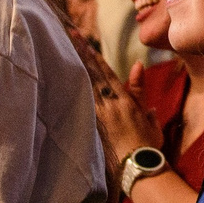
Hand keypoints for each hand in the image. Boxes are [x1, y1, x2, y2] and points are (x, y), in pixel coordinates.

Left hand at [62, 26, 166, 181]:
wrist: (138, 168)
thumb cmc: (147, 144)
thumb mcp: (147, 115)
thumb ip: (139, 90)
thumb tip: (138, 66)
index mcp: (123, 99)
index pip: (105, 70)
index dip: (91, 53)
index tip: (79, 37)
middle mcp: (108, 104)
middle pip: (90, 73)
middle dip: (78, 52)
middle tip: (65, 33)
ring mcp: (97, 116)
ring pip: (82, 86)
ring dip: (71, 68)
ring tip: (58, 51)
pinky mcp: (89, 128)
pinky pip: (77, 104)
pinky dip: (68, 91)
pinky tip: (56, 82)